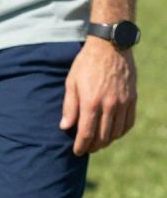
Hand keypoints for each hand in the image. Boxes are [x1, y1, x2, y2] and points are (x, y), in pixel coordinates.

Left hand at [60, 37, 137, 154]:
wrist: (110, 46)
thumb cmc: (86, 63)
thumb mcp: (71, 82)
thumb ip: (69, 106)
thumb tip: (65, 127)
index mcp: (91, 102)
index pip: (86, 134)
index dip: (81, 146)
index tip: (77, 152)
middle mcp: (109, 105)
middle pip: (102, 137)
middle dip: (93, 146)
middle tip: (87, 148)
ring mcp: (123, 102)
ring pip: (116, 132)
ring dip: (107, 141)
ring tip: (99, 142)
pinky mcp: (132, 98)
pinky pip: (129, 123)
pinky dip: (121, 132)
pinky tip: (113, 132)